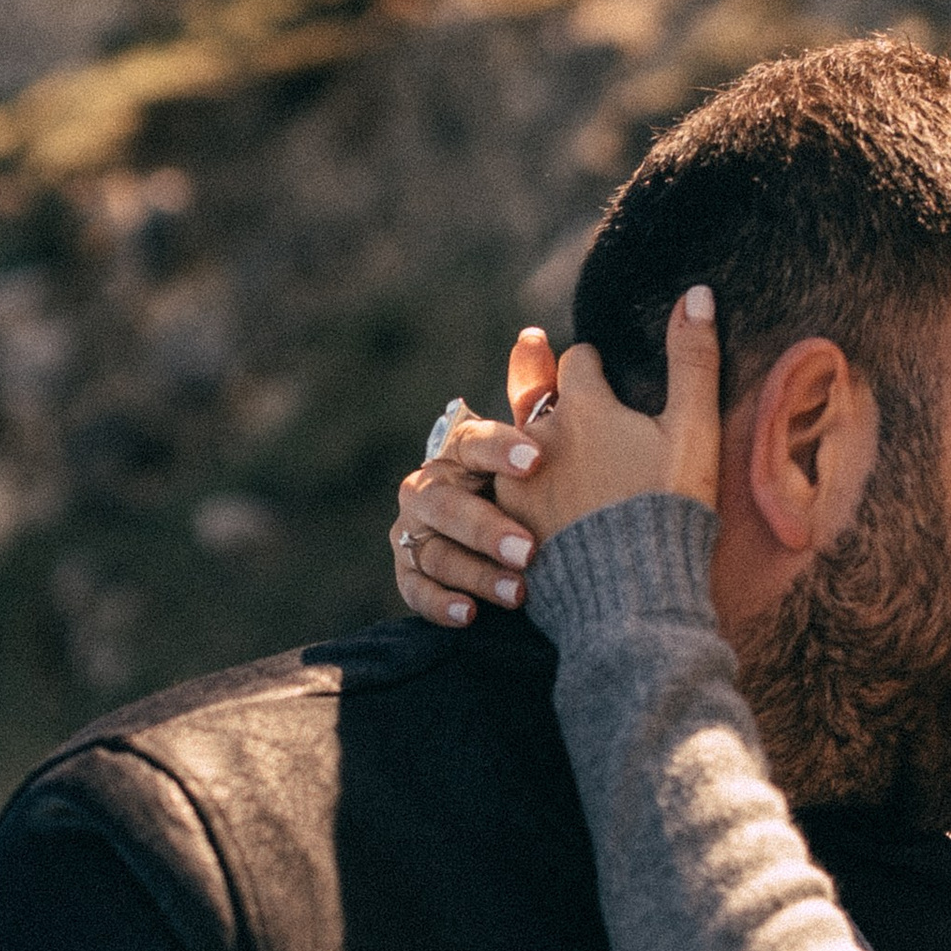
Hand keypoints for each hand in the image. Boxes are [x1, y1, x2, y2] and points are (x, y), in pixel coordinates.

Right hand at [389, 331, 559, 623]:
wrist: (512, 536)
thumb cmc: (532, 485)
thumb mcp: (537, 443)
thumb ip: (536, 395)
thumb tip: (537, 335)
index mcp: (458, 450)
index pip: (471, 442)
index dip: (501, 449)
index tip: (539, 460)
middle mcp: (427, 487)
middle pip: (444, 504)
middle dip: (486, 527)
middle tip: (531, 550)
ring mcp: (414, 532)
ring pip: (433, 551)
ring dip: (474, 572)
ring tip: (520, 593)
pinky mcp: (410, 573)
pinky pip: (415, 589)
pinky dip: (440, 602)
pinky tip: (471, 615)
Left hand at [530, 290, 722, 535]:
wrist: (630, 592)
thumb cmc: (668, 506)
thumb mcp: (693, 430)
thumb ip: (693, 360)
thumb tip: (696, 292)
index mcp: (583, 406)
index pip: (578, 363)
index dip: (594, 366)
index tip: (603, 373)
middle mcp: (538, 435)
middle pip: (539, 399)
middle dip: (553, 395)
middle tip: (550, 378)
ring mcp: (515, 484)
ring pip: (518, 450)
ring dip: (534, 450)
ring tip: (557, 467)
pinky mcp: (507, 528)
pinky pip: (509, 498)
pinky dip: (528, 498)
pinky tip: (547, 514)